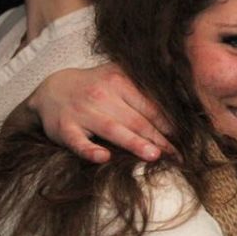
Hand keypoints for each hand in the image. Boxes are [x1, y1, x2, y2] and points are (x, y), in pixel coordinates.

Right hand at [24, 63, 175, 162]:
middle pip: (136, 120)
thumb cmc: (96, 87)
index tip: (184, 139)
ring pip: (112, 129)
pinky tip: (104, 158)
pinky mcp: (64, 128)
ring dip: (134, 143)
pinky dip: (90, 150)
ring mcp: (82, 112)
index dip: (168, 124)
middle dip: (158, 138)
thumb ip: (143, 90)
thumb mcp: (118, 78)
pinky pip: (78, 141)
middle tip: (176, 154)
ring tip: (153, 156)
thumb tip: (179, 106)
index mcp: (119, 81)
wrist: (53, 89)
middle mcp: (102, 94)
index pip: (149, 106)